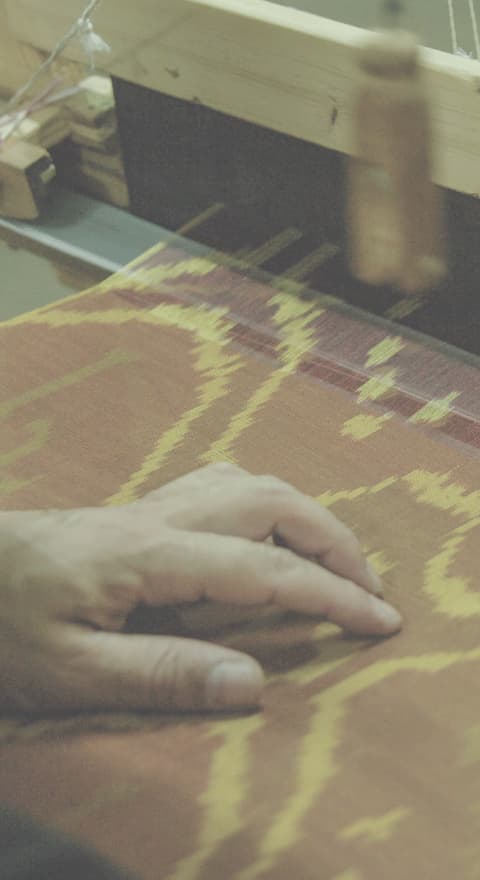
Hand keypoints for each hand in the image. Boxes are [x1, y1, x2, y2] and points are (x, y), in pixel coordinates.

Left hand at [0, 463, 401, 713]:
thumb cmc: (2, 625)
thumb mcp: (70, 670)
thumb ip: (161, 673)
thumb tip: (252, 682)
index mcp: (151, 556)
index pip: (264, 569)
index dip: (330, 593)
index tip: (379, 620)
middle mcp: (160, 519)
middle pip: (271, 501)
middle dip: (332, 540)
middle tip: (367, 589)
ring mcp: (148, 510)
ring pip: (247, 484)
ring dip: (302, 515)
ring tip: (327, 560)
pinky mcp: (137, 517)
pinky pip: (218, 489)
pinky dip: (262, 506)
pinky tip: (258, 536)